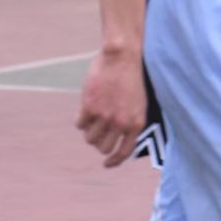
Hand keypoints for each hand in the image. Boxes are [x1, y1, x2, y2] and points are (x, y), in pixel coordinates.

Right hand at [76, 48, 145, 167]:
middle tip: (98, 132)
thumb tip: (116, 136)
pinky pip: (80, 124)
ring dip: (89, 132)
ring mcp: (104, 116)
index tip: (106, 164)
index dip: (114, 161)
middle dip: (99, 143)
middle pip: (103, 148)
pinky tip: (85, 109)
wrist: (122, 56)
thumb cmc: (132, 75)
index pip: (124, 152)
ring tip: (92, 119)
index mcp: (136, 123)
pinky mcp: (90, 107)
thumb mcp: (139, 101)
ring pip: (90, 138)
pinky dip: (81, 119)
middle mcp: (120, 123)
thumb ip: (129, 120)